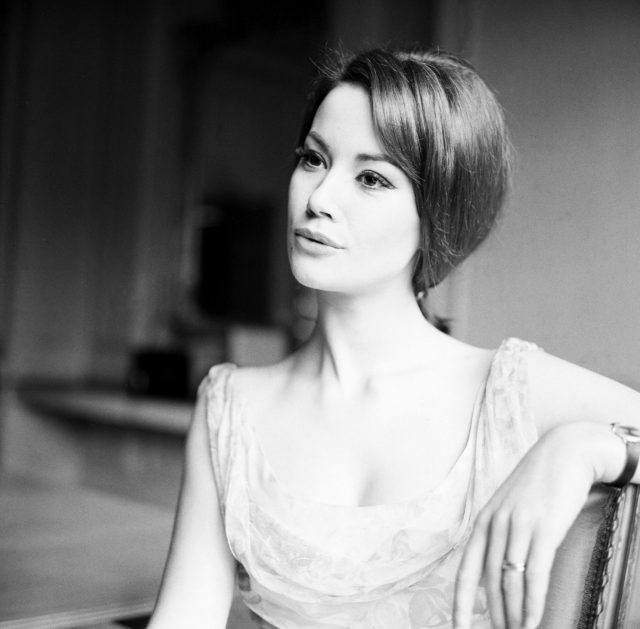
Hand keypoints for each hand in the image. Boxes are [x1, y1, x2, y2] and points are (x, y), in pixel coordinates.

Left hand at [453, 423, 604, 628]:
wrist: (563, 454)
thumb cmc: (536, 484)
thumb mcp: (508, 506)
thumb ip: (498, 535)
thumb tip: (493, 571)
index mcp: (483, 521)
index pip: (465, 569)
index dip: (460, 602)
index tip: (458, 627)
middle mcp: (495, 524)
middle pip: (489, 582)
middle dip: (494, 614)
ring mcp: (518, 527)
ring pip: (510, 582)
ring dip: (515, 614)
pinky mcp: (544, 530)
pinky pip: (535, 575)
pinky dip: (534, 603)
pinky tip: (534, 621)